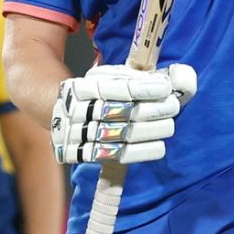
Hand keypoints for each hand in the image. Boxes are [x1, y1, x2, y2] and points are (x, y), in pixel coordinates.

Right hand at [50, 63, 196, 163]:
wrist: (60, 119)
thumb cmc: (92, 95)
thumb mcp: (103, 79)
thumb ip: (129, 78)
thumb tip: (165, 79)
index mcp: (84, 87)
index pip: (118, 88)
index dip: (144, 88)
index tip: (166, 88)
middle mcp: (80, 111)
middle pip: (123, 111)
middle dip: (153, 109)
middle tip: (173, 106)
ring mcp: (82, 134)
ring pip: (123, 134)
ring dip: (151, 131)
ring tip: (170, 125)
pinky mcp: (87, 154)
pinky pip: (118, 155)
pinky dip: (141, 151)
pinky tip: (160, 146)